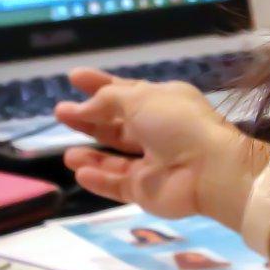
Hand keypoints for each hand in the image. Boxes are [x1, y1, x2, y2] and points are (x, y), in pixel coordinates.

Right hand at [55, 69, 269, 224]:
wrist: (209, 170)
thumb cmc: (178, 124)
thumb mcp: (140, 98)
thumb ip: (106, 100)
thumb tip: (83, 107)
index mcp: (161, 102)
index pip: (125, 91)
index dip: (99, 84)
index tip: (74, 77)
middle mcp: (156, 131)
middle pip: (116, 125)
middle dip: (89, 119)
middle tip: (60, 112)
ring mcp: (151, 164)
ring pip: (114, 159)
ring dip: (90, 155)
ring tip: (67, 154)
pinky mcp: (146, 191)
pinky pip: (117, 185)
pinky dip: (99, 179)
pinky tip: (79, 172)